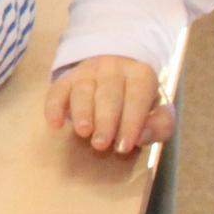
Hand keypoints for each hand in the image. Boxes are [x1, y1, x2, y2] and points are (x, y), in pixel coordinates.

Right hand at [44, 55, 173, 155]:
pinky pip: (57, 90)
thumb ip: (160, 125)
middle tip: (101, 144)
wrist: (117, 74)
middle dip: (105, 120)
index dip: (132, 121)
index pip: (137, 95)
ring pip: (83, 89)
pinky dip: (54, 106)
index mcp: (140, 74)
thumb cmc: (138, 101)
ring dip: (82, 112)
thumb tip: (141, 137)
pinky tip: (55, 124)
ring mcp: (87, 71)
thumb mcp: (158, 111)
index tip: (124, 146)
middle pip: (109, 93)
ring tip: (83, 132)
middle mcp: (113, 67)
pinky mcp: (66, 78)